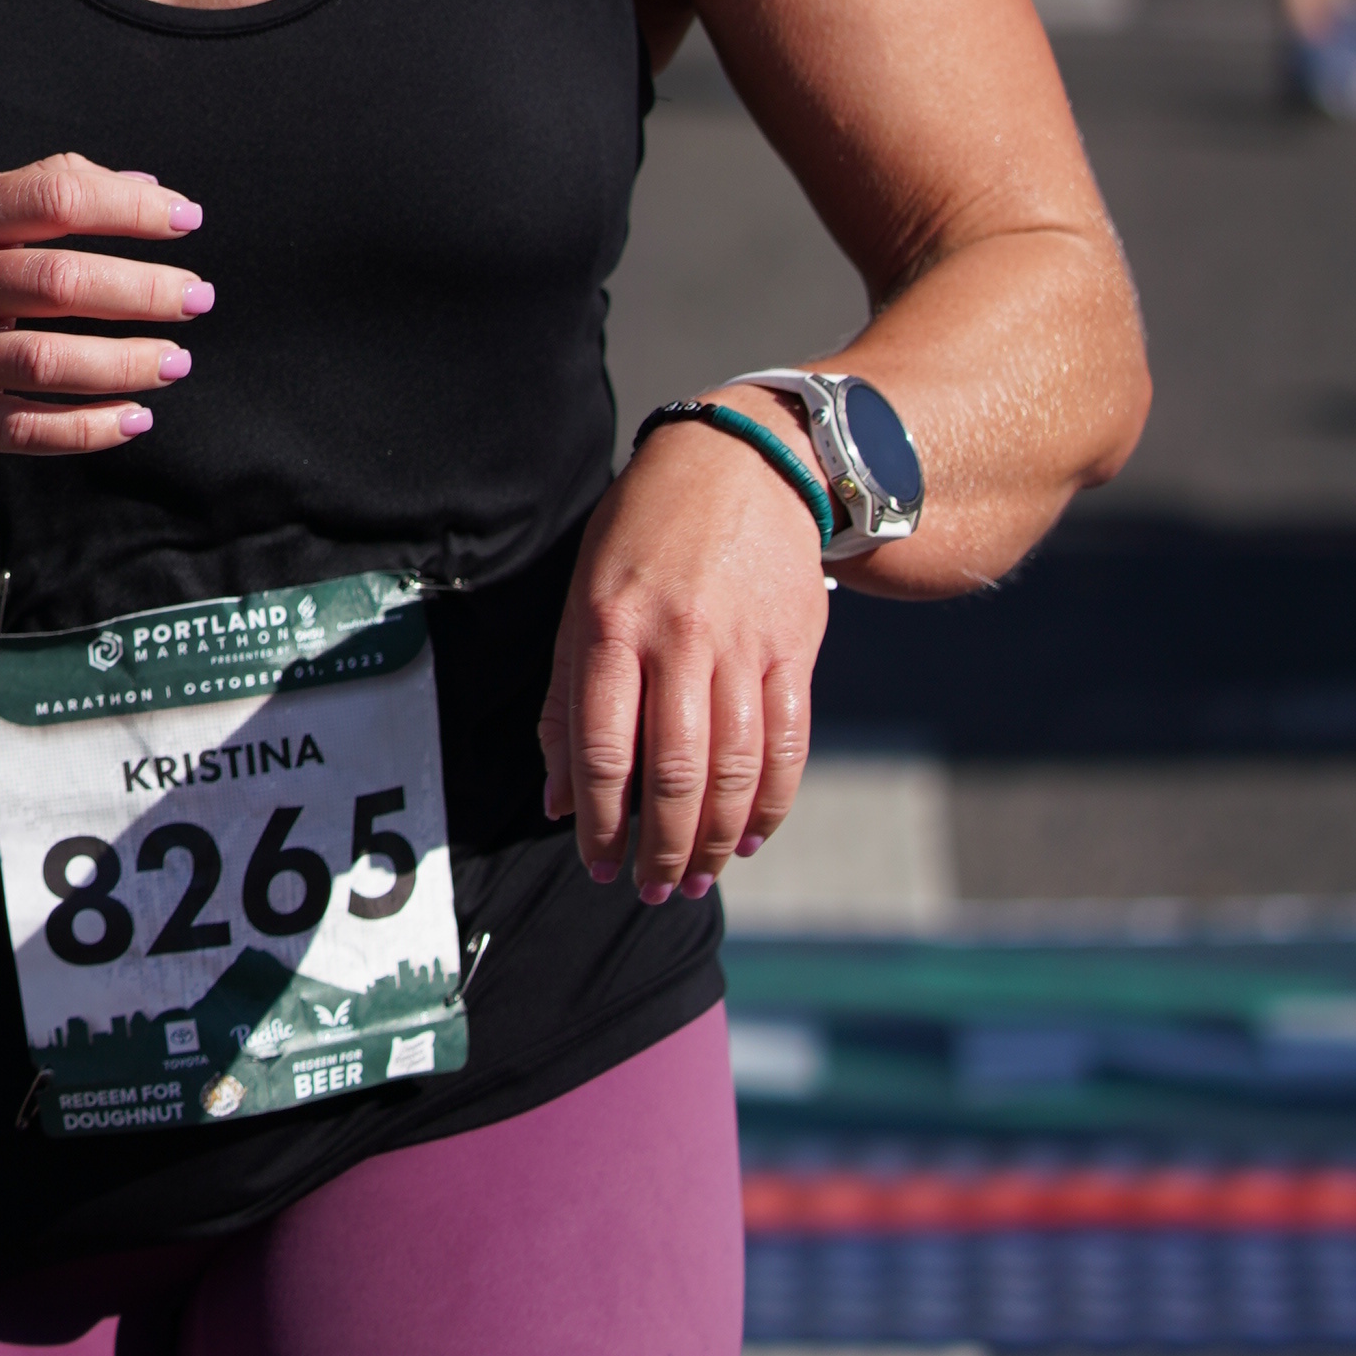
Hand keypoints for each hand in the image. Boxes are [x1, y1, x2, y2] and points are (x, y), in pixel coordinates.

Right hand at [0, 152, 208, 466]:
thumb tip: (144, 190)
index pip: (51, 199)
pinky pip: (16, 428)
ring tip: (175, 362)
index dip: (129, 208)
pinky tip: (130, 419)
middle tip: (198, 298)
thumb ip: (33, 198)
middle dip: (142, 292)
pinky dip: (82, 428)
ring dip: (124, 365)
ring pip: (43, 364)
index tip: (185, 219)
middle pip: (57, 285)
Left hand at [540, 415, 830, 900]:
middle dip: (662, 848)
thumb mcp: (581, 599)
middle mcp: (679, 640)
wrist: (740, 464)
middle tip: (651, 891)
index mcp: (611, 628)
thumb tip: (560, 801)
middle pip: (675, 773)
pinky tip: (752, 838)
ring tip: (696, 880)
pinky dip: (772, 803)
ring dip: (716, 841)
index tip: (598, 866)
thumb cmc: (641, 538)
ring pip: (735, 769)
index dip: (602, 822)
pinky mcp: (794, 649)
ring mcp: (743, 646)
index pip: (605, 750)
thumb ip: (566, 701)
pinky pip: (786, 744)